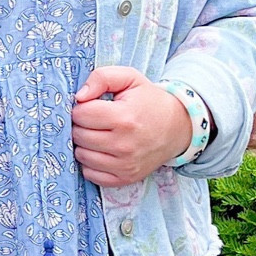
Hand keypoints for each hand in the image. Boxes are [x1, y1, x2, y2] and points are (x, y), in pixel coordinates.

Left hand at [71, 66, 197, 186]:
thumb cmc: (150, 101)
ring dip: (84, 144)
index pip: (80, 114)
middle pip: (78, 135)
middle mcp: (124, 145)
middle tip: (95, 120)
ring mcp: (125, 165)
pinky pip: (90, 174)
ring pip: (81, 156)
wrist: (177, 127)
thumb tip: (79, 97)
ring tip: (98, 134)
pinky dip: (90, 163)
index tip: (92, 106)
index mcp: (124, 117)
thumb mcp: (130, 78)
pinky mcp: (125, 178)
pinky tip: (101, 151)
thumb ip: (101, 78)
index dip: (81, 107)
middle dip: (81, 125)